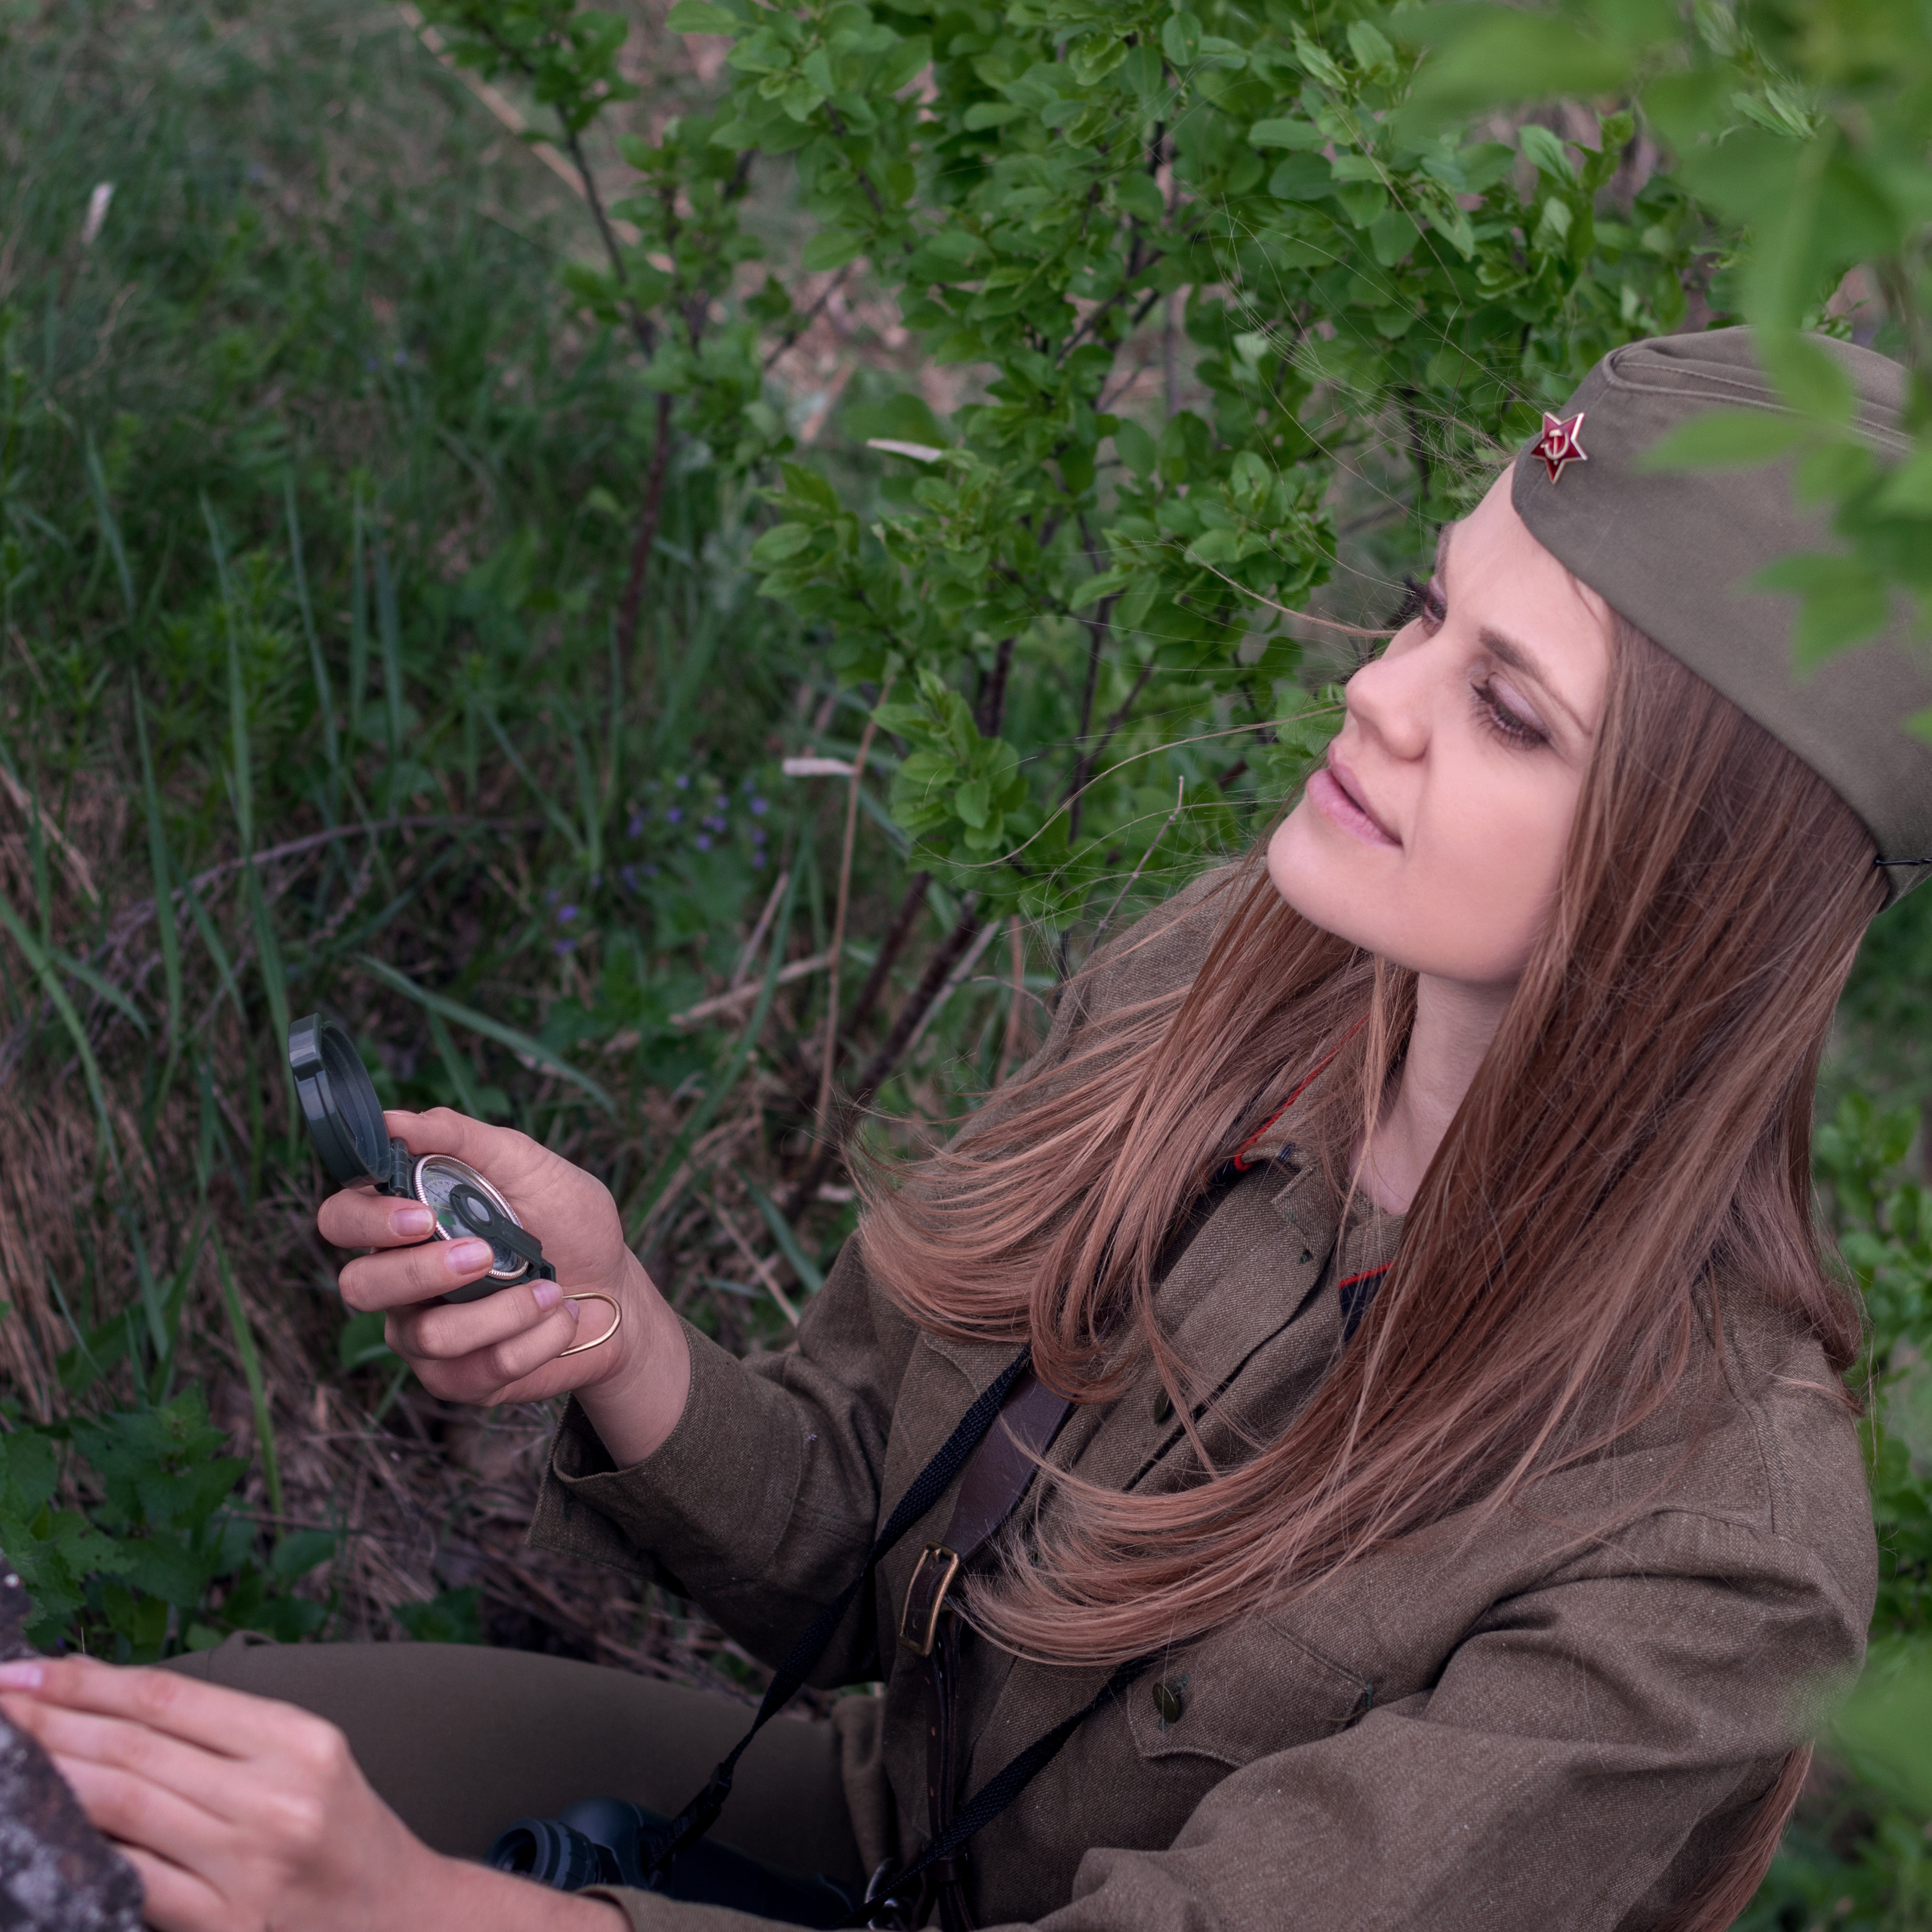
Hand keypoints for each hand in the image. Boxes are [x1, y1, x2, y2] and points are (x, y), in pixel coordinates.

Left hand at [0, 1656, 621, 1931]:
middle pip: (135, 1749)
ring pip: (120, 1809)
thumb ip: (226, 1738)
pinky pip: (129, 1882)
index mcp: (300, 1742)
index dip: (87, 1681)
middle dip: (50, 1722)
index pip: (170, 1699)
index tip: (23, 1669)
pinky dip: (77, 1853)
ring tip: (3, 1754)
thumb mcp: (310, 1763)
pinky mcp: (225, 1929)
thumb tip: (110, 1711)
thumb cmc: (345, 1837)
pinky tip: (40, 1833)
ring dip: (48, 1778)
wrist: (403, 1922)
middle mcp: (275, 1799)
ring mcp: (246, 1870)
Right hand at [317, 1108, 688, 1463]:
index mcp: (407, 1221)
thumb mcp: (529, 1165)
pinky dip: (532, 1340)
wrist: (618, 1291)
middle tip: (484, 1255)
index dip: (365, 1220)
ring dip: (503, 1309)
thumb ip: (463, 1140)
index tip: (421, 1216)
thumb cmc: (568, 1222)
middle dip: (423, 1273)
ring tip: (550, 1288)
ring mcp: (423, 1333)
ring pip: (426, 1335)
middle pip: (359, 1286)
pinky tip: (560, 1319)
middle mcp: (401, 1279)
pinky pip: (475, 1370)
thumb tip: (397, 1120)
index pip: (342, 1218)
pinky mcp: (457, 1378)